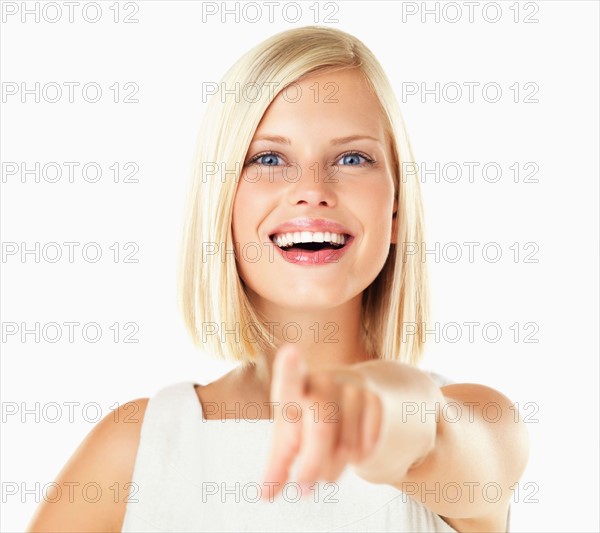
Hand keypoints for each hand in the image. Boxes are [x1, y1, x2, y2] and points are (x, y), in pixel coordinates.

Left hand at [260, 343, 382, 499]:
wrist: (360, 394)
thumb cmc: (312, 417)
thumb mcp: (291, 434)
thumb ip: (277, 462)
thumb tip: (265, 495)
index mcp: (297, 386)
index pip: (291, 377)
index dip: (289, 367)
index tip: (290, 352)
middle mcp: (325, 380)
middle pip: (321, 427)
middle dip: (312, 465)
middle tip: (303, 489)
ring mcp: (353, 388)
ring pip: (346, 445)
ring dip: (333, 469)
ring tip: (326, 469)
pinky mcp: (377, 401)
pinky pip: (366, 445)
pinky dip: (356, 460)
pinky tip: (351, 451)